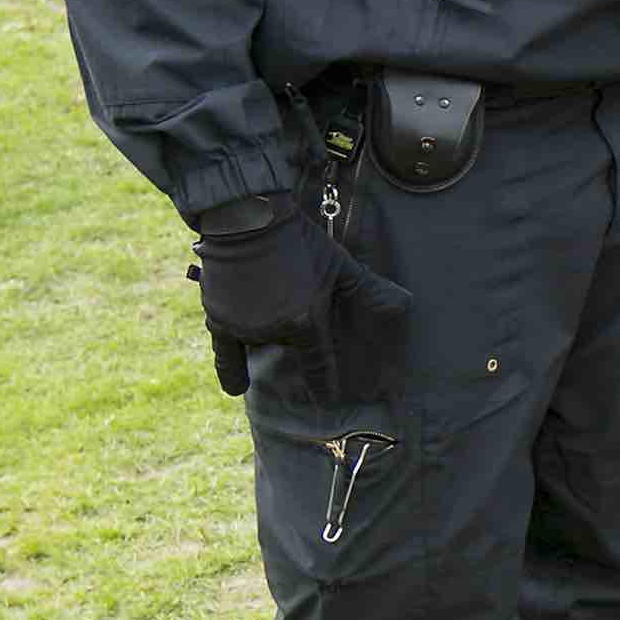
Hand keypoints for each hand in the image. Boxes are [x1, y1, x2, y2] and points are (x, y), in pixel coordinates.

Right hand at [191, 199, 412, 411]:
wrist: (248, 218)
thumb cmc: (300, 240)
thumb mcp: (340, 264)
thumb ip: (364, 289)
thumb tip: (401, 303)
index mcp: (305, 320)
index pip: (319, 366)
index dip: (324, 386)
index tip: (328, 401)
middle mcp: (274, 330)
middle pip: (289, 345)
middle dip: (295, 329)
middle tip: (293, 295)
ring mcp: (244, 326)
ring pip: (261, 341)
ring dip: (268, 330)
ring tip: (271, 294)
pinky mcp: (218, 318)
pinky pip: (224, 355)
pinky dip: (230, 371)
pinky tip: (236, 389)